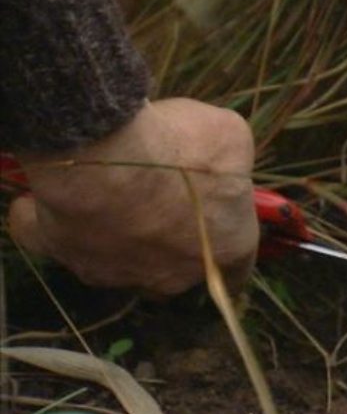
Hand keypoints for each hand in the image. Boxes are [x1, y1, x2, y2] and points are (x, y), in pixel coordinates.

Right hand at [6, 99, 257, 296]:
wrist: (108, 157)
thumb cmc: (183, 148)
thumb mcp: (231, 138)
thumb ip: (231, 161)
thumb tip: (217, 162)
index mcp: (224, 248)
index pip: (238, 268)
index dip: (227, 248)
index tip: (218, 235)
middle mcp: (172, 275)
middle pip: (175, 271)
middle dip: (170, 245)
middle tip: (159, 204)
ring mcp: (114, 272)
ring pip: (117, 261)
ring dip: (114, 233)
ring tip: (103, 195)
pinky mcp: (62, 254)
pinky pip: (50, 242)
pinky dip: (44, 223)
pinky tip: (41, 201)